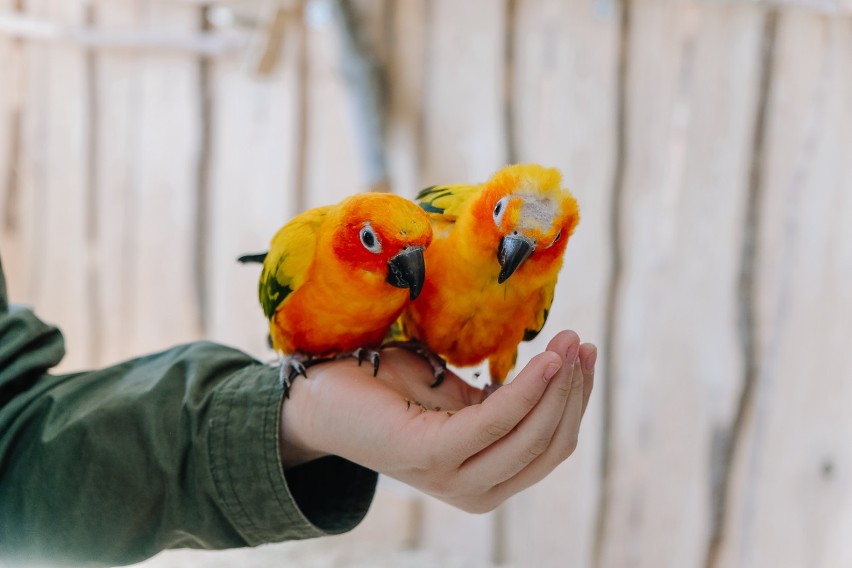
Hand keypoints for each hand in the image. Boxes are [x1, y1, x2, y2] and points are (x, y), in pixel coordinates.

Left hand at [278, 330, 595, 512]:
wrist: (321, 396)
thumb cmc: (388, 391)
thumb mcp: (457, 400)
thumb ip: (498, 405)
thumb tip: (551, 378)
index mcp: (485, 478)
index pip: (551, 447)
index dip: (577, 402)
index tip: (585, 354)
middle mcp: (474, 489)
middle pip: (549, 444)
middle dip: (574, 392)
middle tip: (580, 341)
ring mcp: (452, 477)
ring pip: (530, 436)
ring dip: (558, 386)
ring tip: (569, 342)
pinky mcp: (431, 456)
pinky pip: (495, 420)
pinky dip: (527, 389)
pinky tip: (546, 359)